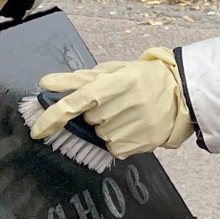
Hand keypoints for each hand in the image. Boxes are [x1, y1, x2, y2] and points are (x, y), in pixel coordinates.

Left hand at [31, 48, 193, 158]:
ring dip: (107, 126)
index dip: (53, 117)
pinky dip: (118, 138)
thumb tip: (45, 83)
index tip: (38, 130)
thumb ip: (77, 78)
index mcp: (113, 84)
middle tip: (116, 102)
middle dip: (95, 112)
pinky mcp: (137, 146)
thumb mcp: (112, 71)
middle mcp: (121, 107)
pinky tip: (133, 126)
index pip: (74, 102)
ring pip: (99, 134)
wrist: (181, 94)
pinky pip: (112, 147)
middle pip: (87, 120)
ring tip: (129, 112)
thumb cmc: (143, 78)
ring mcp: (130, 129)